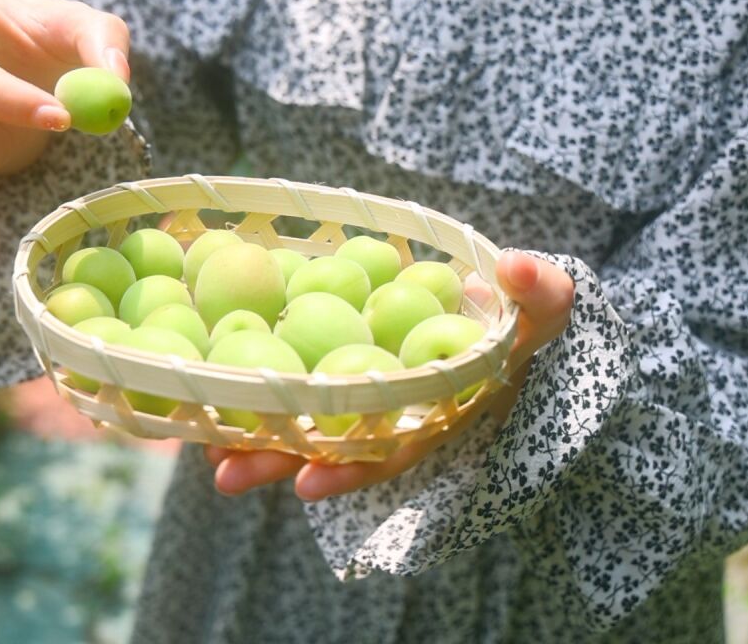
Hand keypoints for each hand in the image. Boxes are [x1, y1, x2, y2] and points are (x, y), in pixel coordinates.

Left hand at [204, 250, 574, 499]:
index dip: (352, 467)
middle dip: (279, 460)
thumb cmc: (525, 316)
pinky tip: (209, 386)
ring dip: (254, 434)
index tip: (307, 483)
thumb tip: (515, 265)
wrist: (504, 310)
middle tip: (225, 474)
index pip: (393, 449)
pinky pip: (295, 377)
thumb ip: (539, 291)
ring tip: (201, 445)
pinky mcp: (339, 355)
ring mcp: (364, 387)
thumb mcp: (546, 303)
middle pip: (331, 444)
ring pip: (304, 419)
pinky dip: (256, 386)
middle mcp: (394, 412)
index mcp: (438, 410)